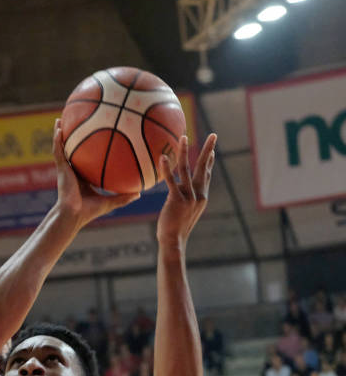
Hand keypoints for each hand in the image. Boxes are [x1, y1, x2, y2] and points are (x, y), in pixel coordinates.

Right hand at [53, 119, 139, 225]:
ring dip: (59, 134)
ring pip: (60, 148)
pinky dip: (57, 141)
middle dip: (71, 138)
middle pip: (71, 151)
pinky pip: (58, 152)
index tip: (91, 139)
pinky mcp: (61, 170)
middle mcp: (72, 171)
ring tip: (59, 120)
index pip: (84, 161)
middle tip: (73, 123)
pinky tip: (58, 129)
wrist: (73, 215)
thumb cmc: (88, 212)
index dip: (86, 151)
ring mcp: (65, 170)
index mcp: (82, 177)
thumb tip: (139, 193)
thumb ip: (123, 197)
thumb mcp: (109, 202)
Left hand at [156, 133, 216, 248]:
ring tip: (183, 137)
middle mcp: (198, 194)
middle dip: (209, 149)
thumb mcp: (185, 210)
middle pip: (204, 167)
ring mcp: (188, 197)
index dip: (209, 161)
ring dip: (184, 151)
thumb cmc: (176, 226)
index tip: (212, 149)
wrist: (173, 240)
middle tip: (214, 134)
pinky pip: (170, 180)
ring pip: (186, 169)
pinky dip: (166, 169)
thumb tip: (179, 187)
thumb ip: (184, 197)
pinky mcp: (176, 200)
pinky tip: (162, 157)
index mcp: (201, 196)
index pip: (206, 174)